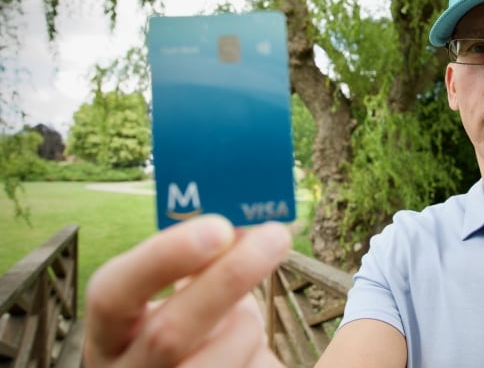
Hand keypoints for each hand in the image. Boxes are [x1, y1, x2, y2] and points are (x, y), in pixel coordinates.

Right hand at [83, 214, 290, 366]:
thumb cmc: (191, 334)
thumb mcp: (180, 299)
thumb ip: (200, 265)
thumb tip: (246, 227)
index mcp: (108, 336)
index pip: (112, 295)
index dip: (163, 258)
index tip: (220, 227)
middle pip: (169, 333)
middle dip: (229, 278)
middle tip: (277, 235)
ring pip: (221, 358)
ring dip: (248, 324)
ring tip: (243, 321)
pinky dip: (262, 356)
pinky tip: (248, 355)